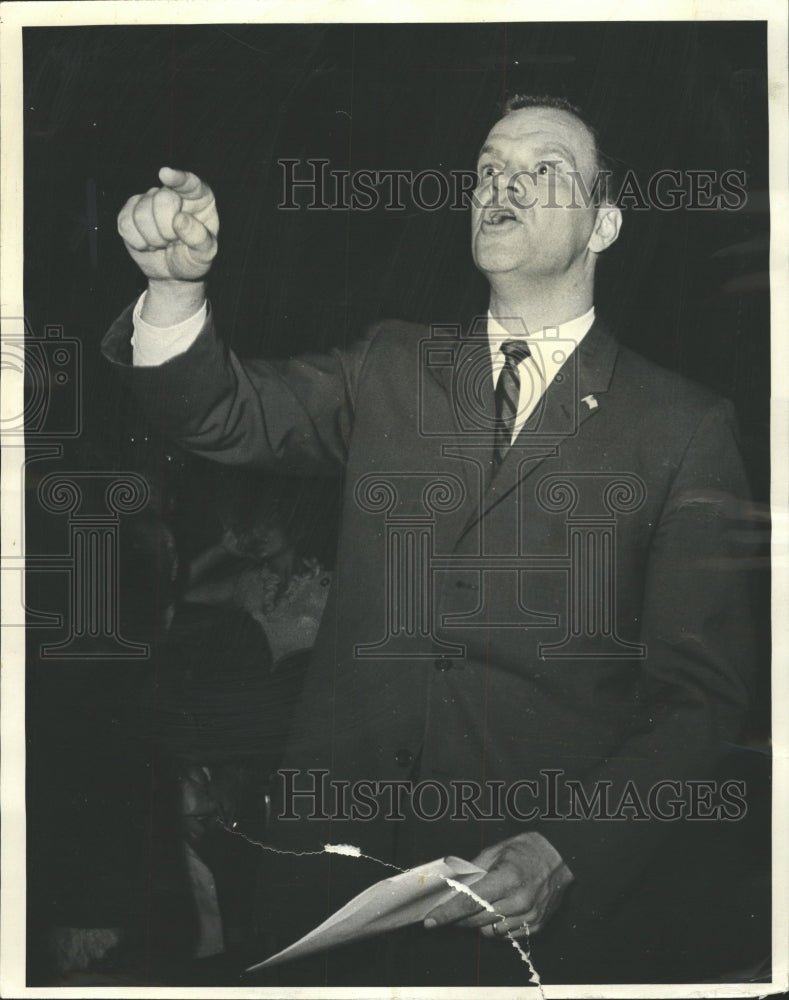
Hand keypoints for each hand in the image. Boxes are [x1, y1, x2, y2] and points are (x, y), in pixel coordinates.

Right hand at [117, 166, 218, 280]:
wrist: (173, 274)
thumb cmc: (193, 259)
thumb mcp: (204, 255)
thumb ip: (199, 239)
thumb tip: (180, 219)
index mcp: (198, 198)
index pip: (189, 182)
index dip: (177, 178)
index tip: (165, 175)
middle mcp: (173, 193)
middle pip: (161, 199)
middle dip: (166, 228)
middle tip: (173, 241)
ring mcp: (149, 200)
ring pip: (141, 212)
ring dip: (152, 238)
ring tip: (162, 244)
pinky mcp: (129, 212)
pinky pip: (126, 222)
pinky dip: (137, 241)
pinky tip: (147, 244)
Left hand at [423, 832, 572, 939]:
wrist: (559, 857)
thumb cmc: (524, 850)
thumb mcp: (495, 851)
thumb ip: (472, 871)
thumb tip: (451, 887)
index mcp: (506, 879)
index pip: (469, 903)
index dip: (447, 914)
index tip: (430, 922)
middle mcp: (518, 901)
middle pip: (476, 920)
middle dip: (458, 917)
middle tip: (452, 909)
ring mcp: (529, 916)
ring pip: (490, 931)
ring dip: (478, 922)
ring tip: (481, 905)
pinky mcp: (536, 925)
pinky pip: (506, 935)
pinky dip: (496, 926)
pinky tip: (498, 910)